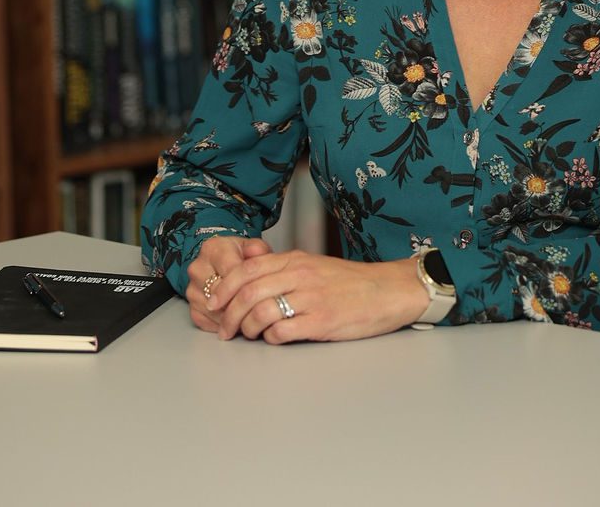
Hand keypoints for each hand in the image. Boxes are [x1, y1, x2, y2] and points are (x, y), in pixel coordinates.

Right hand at [186, 235, 273, 333]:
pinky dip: (225, 324)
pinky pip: (210, 322)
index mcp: (212, 249)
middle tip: (258, 306)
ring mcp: (192, 290)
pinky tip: (237, 317)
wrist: (220, 265)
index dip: (250, 284)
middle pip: (222, 293)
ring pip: (216, 311)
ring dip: (234, 315)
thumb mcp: (252, 247)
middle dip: (241, 302)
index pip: (231, 271)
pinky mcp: (192, 308)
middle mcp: (198, 269)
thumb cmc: (238, 257)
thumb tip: (258, 253)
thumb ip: (258, 249)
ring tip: (250, 311)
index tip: (263, 291)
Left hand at [205, 248, 428, 343]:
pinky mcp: (322, 322)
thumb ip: (281, 266)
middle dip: (228, 314)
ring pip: (261, 312)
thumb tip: (247, 267)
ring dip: (246, 329)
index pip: (247, 269)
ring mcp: (311, 299)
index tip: (212, 303)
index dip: (224, 287)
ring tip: (247, 337)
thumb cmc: (349, 282)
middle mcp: (300, 276)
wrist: (387, 291)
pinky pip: (284, 331)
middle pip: (248, 292)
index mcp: (296, 260)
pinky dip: (270, 338)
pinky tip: (273, 339)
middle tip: (223, 330)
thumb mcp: (313, 265)